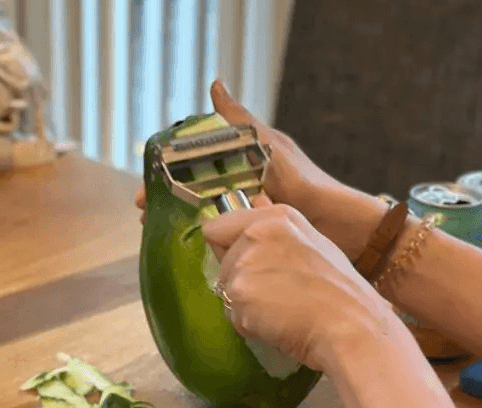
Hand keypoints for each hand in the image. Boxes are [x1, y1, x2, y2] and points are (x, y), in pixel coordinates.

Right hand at [135, 79, 349, 227]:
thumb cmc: (305, 180)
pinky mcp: (251, 234)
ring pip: (200, 213)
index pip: (191, 164)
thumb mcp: (269, 146)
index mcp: (238, 162)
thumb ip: (241, 122)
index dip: (164, 175)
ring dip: (176, 221)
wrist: (337, 223)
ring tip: (155, 232)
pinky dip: (201, 238)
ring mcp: (242, 212)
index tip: (144, 189)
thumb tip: (215, 85)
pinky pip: (220, 234)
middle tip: (144, 215)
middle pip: (190, 191)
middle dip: (164, 201)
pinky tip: (184, 247)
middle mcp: (236, 186)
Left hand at [201, 198, 398, 372]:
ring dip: (246, 305)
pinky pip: (233, 315)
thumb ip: (277, 228)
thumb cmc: (342, 293)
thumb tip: (254, 201)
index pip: (219, 226)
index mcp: (276, 217)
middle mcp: (256, 233)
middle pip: (221, 261)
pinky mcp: (240, 294)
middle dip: (240, 280)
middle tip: (277, 294)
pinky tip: (278, 324)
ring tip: (281, 311)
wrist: (351, 327)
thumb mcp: (315, 244)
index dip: (229, 248)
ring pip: (225, 290)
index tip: (250, 265)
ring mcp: (245, 263)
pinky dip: (250, 325)